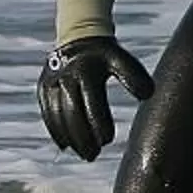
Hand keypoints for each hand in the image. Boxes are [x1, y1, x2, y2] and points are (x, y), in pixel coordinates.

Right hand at [37, 36, 154, 160]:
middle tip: (93, 155)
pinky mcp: (43, 88)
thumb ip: (134, 76)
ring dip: (70, 138)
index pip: (92, 103)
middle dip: (82, 138)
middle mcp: (66, 77)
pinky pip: (47, 114)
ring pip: (57, 116)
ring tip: (84, 154)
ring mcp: (51, 83)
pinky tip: (66, 145)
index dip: (99, 123)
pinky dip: (56, 131)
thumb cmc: (104, 54)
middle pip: (72, 114)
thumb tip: (149, 95)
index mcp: (86, 71)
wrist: (78, 37)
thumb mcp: (121, 59)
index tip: (108, 140)